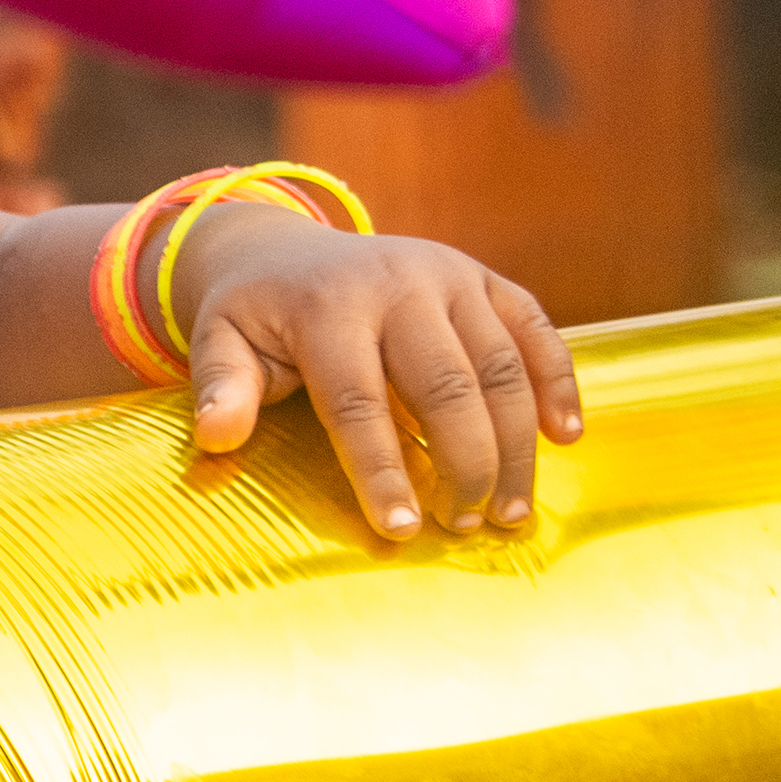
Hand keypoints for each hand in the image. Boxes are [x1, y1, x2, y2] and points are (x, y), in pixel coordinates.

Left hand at [174, 218, 583, 538]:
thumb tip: (215, 436)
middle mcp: (398, 285)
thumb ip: (222, 387)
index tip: (402, 531)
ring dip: (515, 443)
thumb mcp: (221, 341)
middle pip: (446, 386)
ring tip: (511, 511)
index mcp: (329, 308)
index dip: (381, 470)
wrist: (289, 251)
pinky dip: (557, 381)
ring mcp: (450, 277)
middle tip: (468, 527)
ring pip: (501, 366)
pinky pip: (535, 328)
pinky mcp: (484, 279)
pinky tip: (565, 437)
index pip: (359, 402)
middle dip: (464, 464)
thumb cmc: (258, 316)